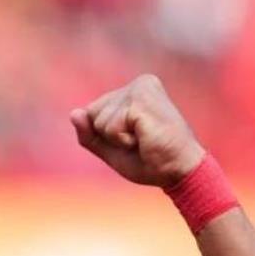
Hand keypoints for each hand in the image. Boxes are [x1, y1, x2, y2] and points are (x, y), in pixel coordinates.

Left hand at [70, 74, 205, 186]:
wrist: (181, 171)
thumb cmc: (152, 162)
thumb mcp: (113, 150)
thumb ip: (91, 134)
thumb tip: (73, 113)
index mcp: (135, 90)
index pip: (93, 112)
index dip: (106, 136)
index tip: (135, 140)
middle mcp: (139, 84)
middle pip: (92, 113)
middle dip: (110, 137)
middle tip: (141, 142)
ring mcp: (140, 89)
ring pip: (99, 120)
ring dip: (118, 140)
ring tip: (145, 140)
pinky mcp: (140, 100)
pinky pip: (109, 127)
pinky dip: (122, 141)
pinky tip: (145, 139)